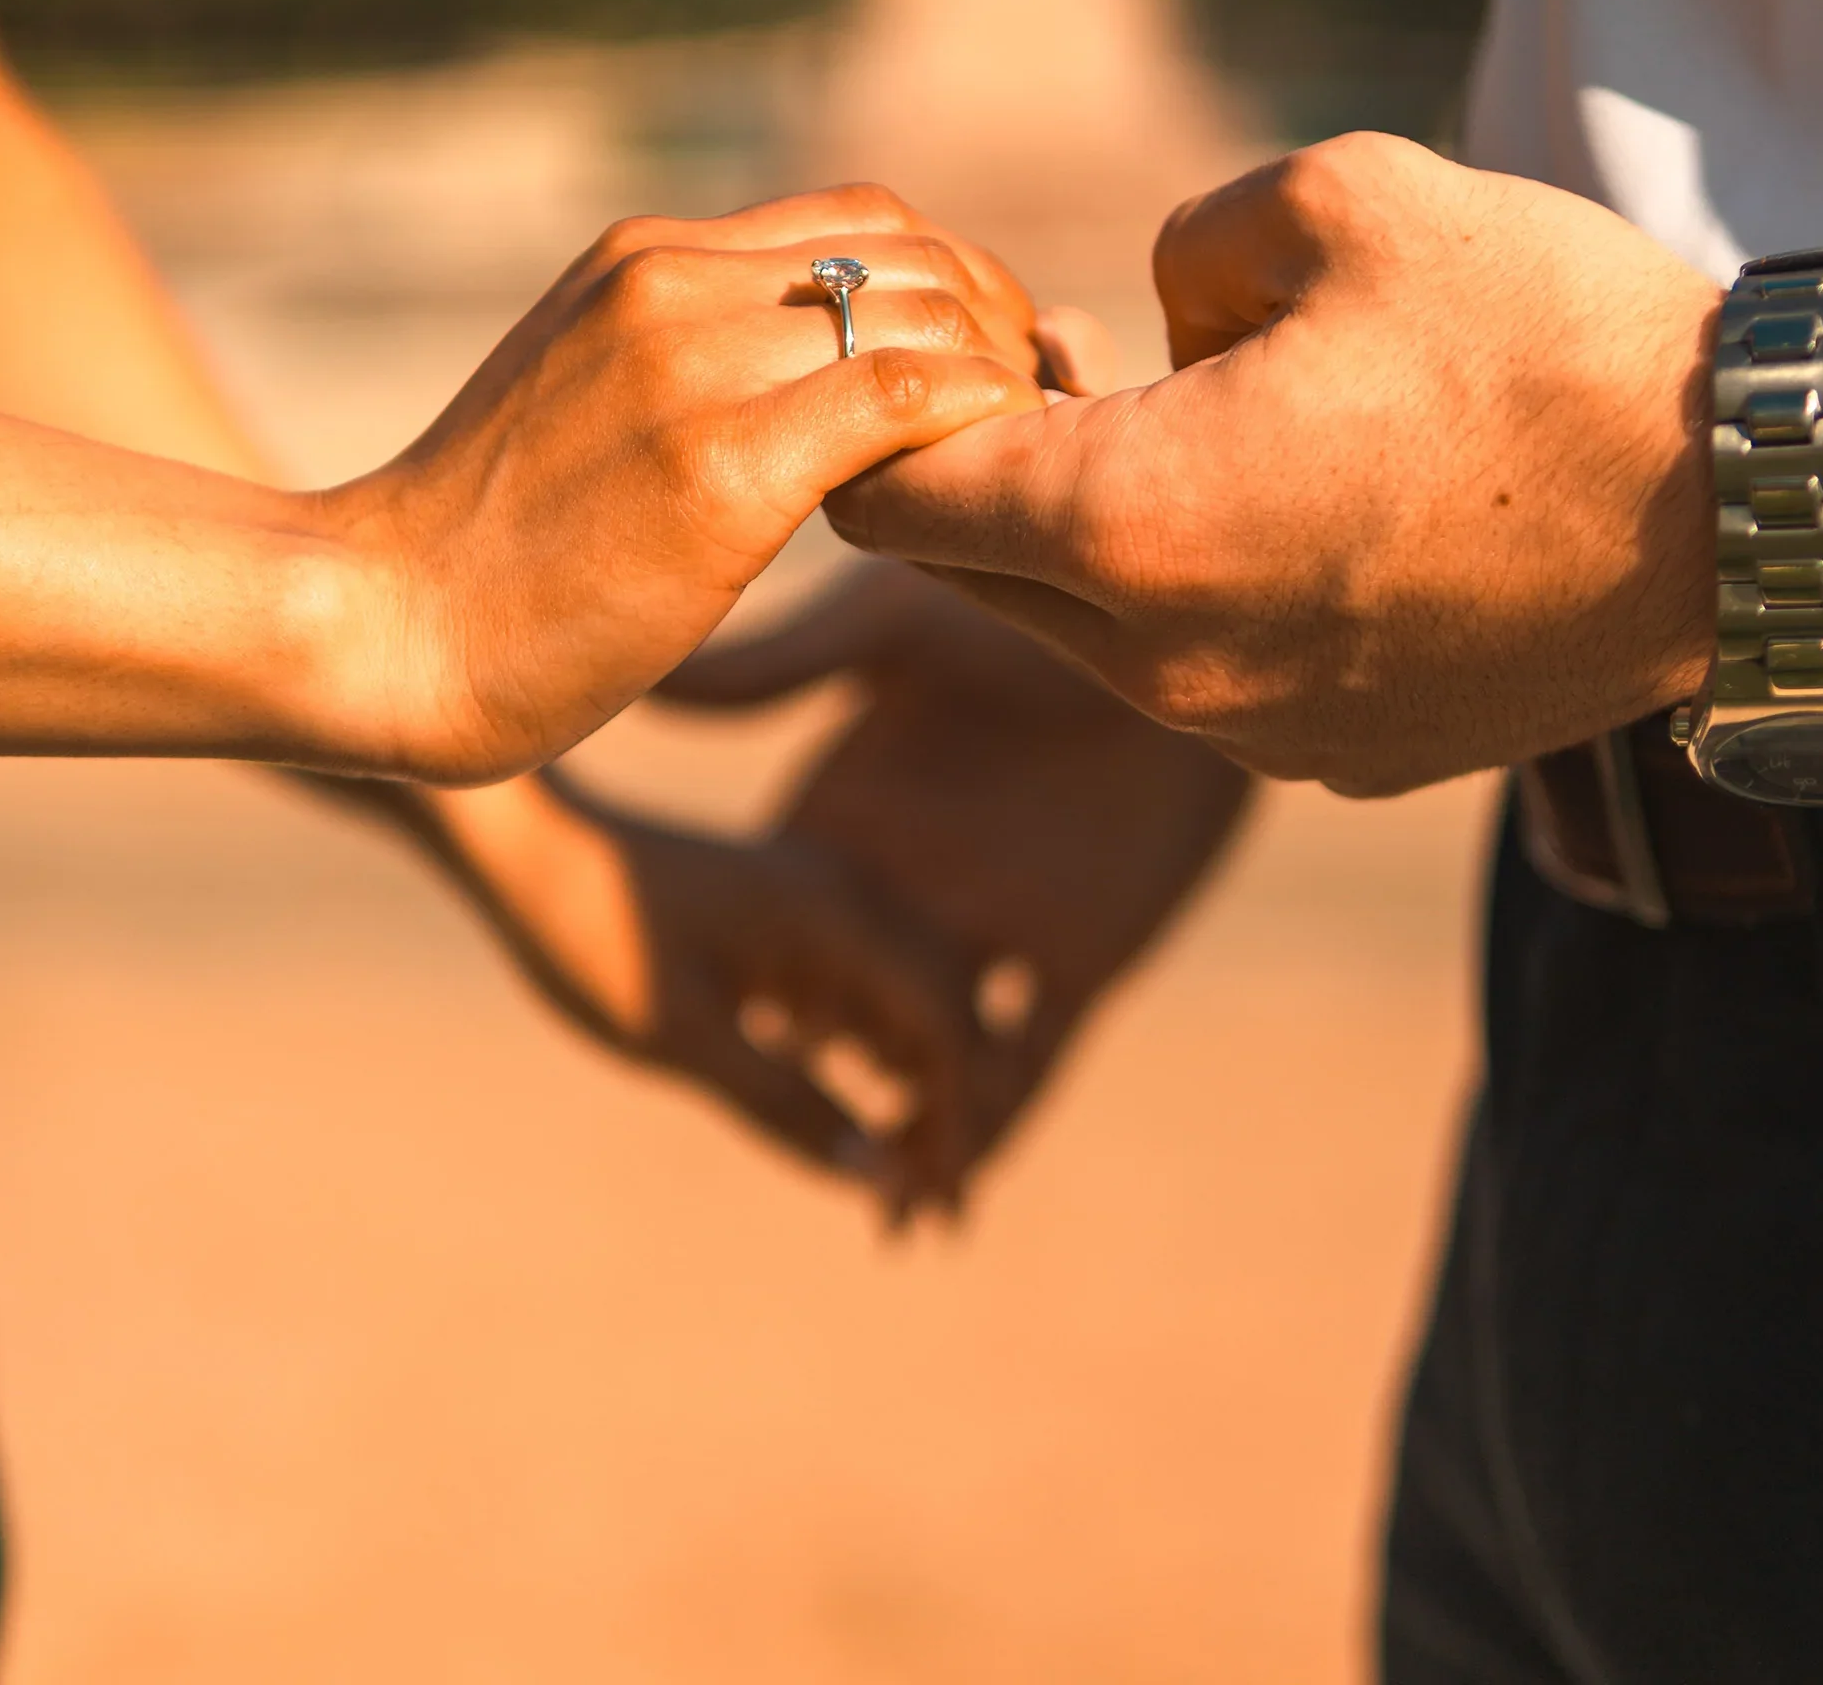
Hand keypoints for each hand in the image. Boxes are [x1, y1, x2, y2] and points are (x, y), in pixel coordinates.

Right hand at [322, 183, 1045, 782]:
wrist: (381, 625)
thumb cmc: (488, 540)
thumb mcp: (584, 390)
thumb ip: (688, 351)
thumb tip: (808, 368)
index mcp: (645, 255)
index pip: (862, 216)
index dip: (955, 278)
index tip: (987, 358)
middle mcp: (670, 280)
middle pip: (908, 253)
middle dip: (996, 323)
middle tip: (1027, 409)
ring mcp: (692, 365)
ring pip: (921, 316)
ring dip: (996, 378)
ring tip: (1015, 456)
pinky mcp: (719, 467)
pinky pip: (901, 400)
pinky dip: (976, 421)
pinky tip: (991, 473)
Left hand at [329, 765, 985, 1207]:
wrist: (521, 845)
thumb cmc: (595, 935)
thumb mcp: (684, 1037)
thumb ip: (786, 1104)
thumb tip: (878, 1179)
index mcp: (838, 913)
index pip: (947, 1025)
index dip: (957, 1123)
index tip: (938, 1212)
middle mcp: (848, 895)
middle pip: (946, 1013)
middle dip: (949, 1115)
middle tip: (929, 1223)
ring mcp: (821, 900)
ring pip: (906, 1005)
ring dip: (913, 1090)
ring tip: (894, 1191)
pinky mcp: (788, 915)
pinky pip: (860, 990)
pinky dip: (868, 1056)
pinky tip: (850, 1117)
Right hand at [656, 561, 1251, 1215]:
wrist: (1179, 620)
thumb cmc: (1030, 608)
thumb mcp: (890, 630)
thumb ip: (778, 664)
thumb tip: (644, 665)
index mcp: (859, 819)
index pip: (785, 930)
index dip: (745, 995)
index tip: (692, 1059)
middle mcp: (921, 885)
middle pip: (853, 1015)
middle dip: (822, 1093)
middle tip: (790, 1165)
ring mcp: (1000, 928)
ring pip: (937, 1061)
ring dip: (909, 1136)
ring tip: (876, 1213)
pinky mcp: (1083, 957)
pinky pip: (1029, 1066)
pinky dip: (994, 1133)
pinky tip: (958, 1191)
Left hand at [827, 134, 1722, 794]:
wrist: (1747, 507)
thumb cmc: (1547, 337)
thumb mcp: (1344, 199)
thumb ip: (1188, 242)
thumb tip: (1153, 323)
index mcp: (1131, 522)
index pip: (892, 497)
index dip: (891, 409)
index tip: (957, 344)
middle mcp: (1162, 661)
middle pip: (968, 575)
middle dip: (979, 471)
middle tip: (1058, 362)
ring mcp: (1246, 731)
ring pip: (1080, 632)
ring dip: (1087, 535)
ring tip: (1184, 420)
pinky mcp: (1330, 759)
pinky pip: (1195, 675)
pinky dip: (1191, 597)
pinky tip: (1288, 508)